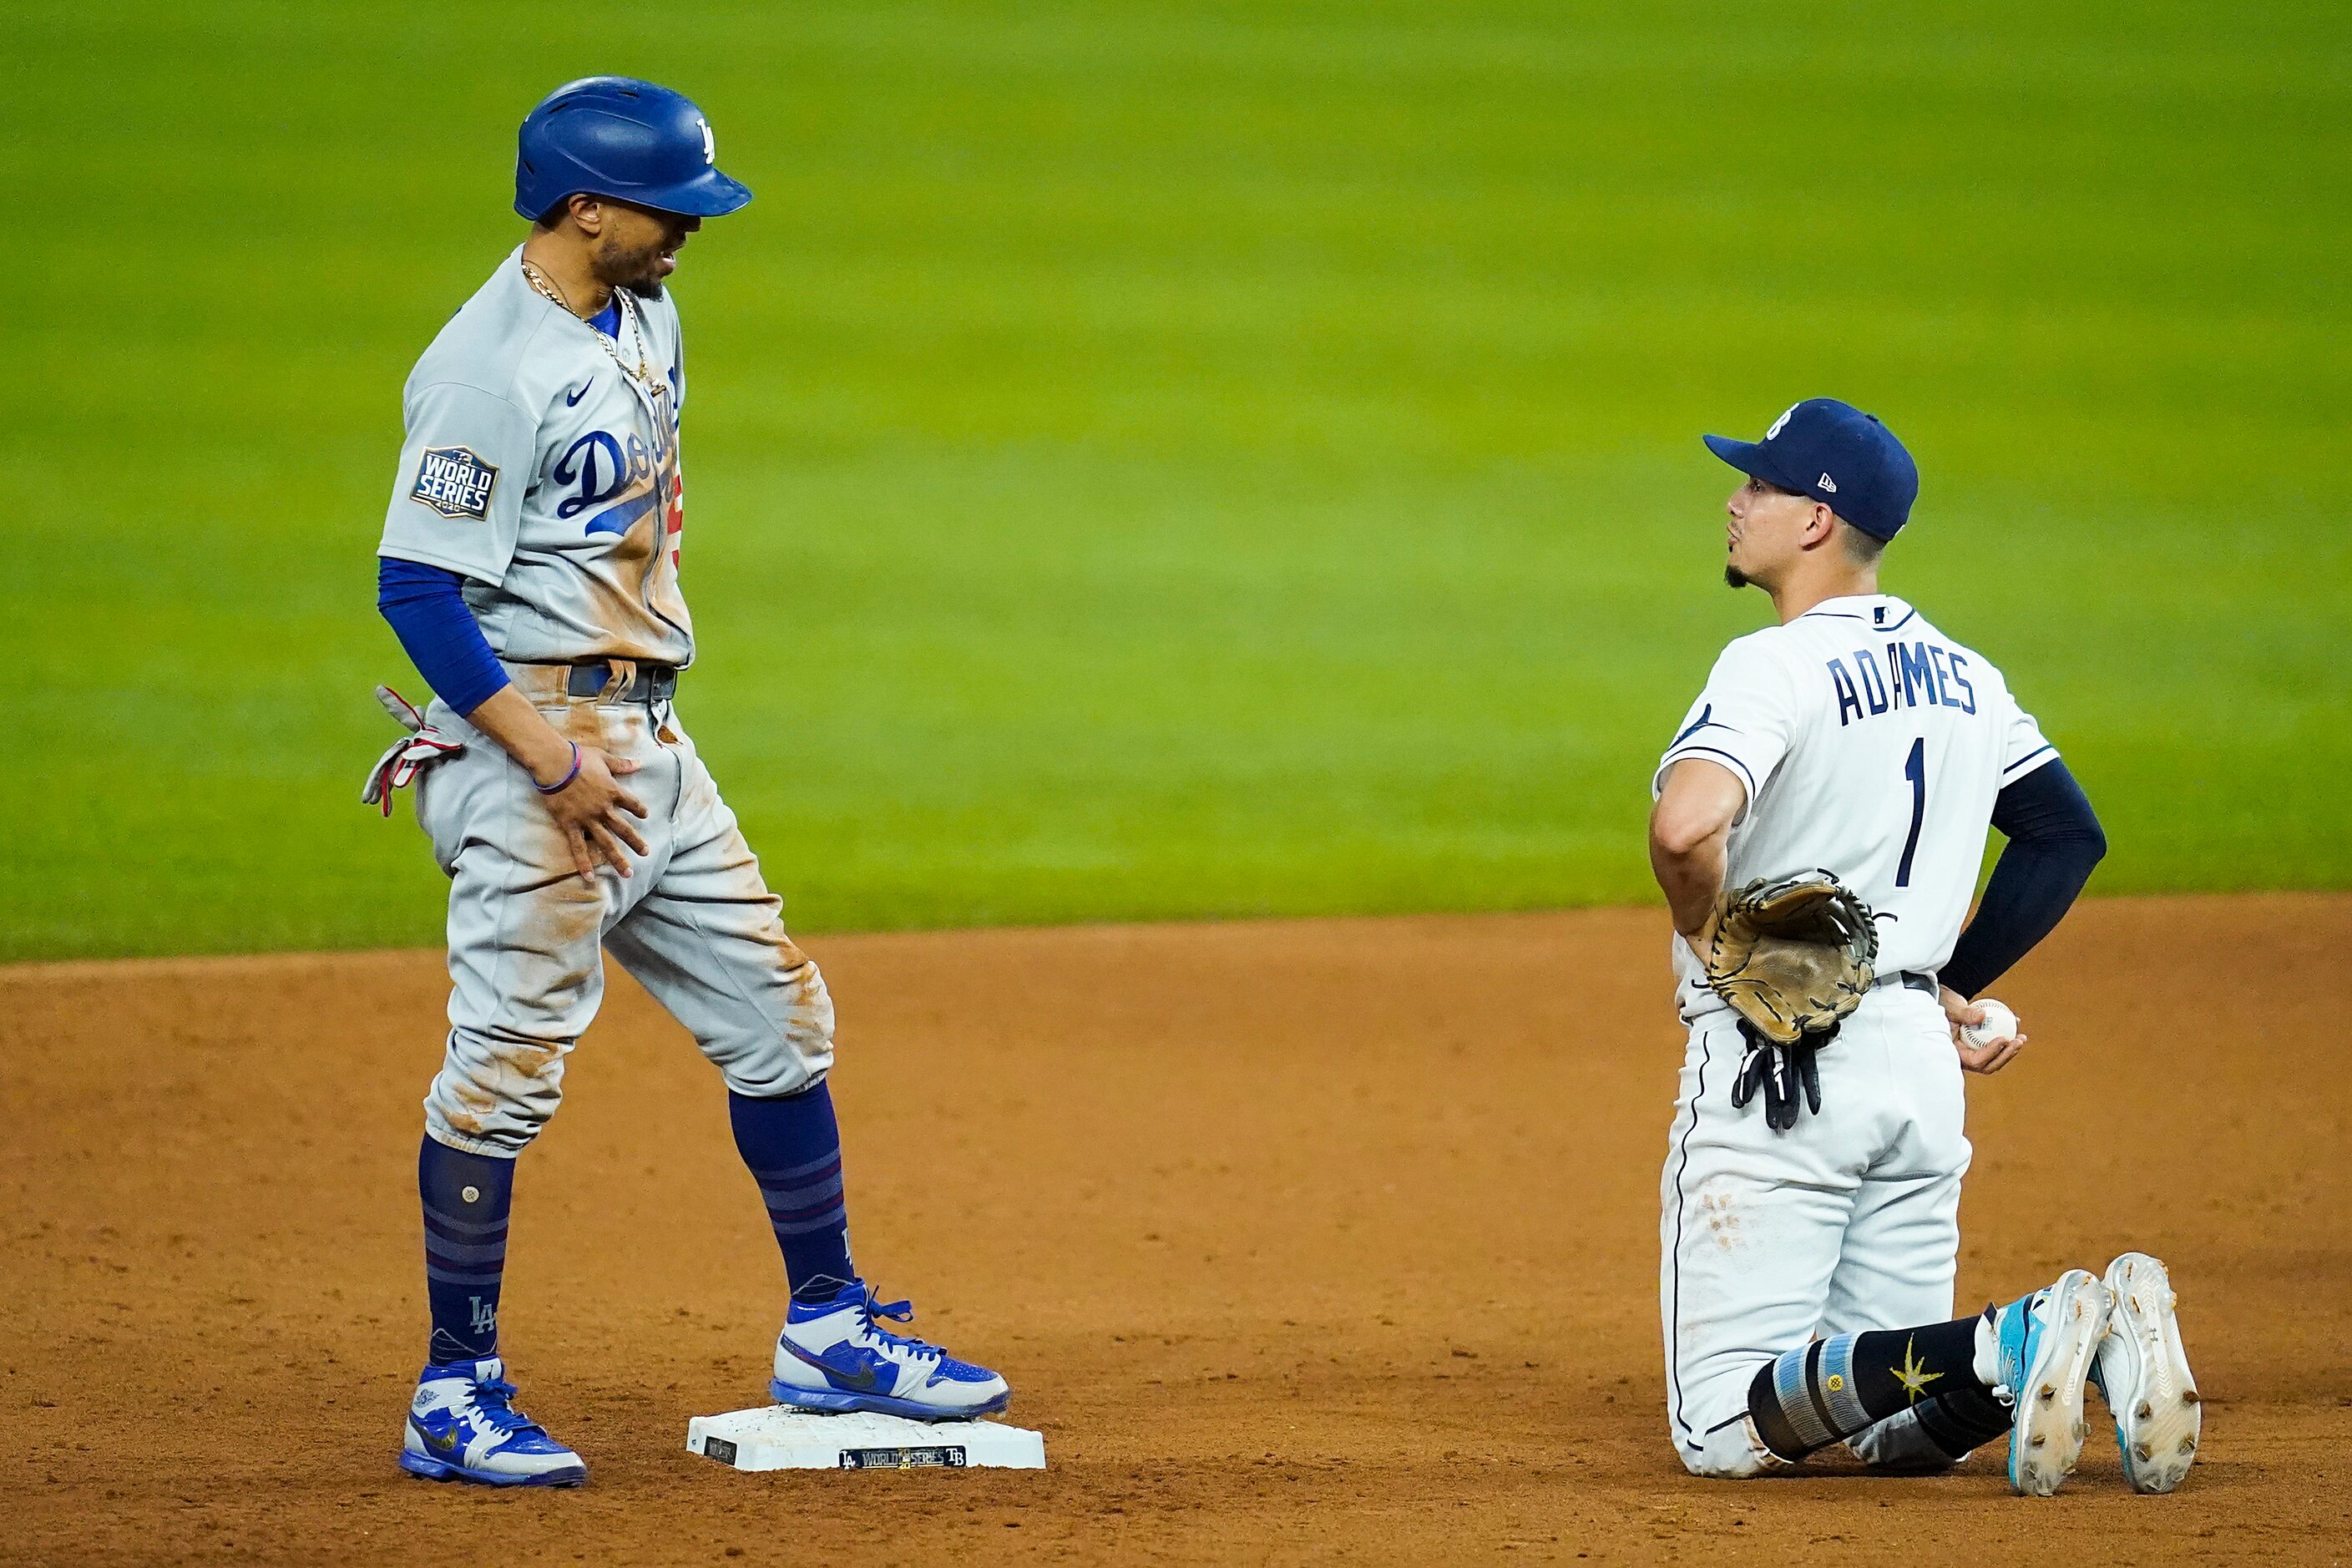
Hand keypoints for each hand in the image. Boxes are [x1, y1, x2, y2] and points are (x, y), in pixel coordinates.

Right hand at [535, 744, 648, 879]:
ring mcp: (587, 819)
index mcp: (613, 791)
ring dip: (617, 859)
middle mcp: (603, 809)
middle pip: (624, 829)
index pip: (632, 803)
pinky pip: (578, 847)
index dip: (640, 809)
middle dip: (636, 842)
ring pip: (606, 843)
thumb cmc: (578, 757)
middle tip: (646, 852)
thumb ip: (622, 764)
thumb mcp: (604, 758)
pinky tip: (590, 877)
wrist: (554, 763)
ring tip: (627, 873)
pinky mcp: (570, 824)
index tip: (645, 814)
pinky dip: (584, 863)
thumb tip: (640, 762)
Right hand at [1940, 984, 2027, 1074]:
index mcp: (1953, 1053)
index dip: (1991, 1052)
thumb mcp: (1952, 1007)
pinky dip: (2006, 1040)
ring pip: (1994, 1059)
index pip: (1975, 1060)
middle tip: (2017, 1041)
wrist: (1942, 1002)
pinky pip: (1994, 1047)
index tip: (2003, 1039)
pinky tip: (2016, 1025)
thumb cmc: (1943, 1005)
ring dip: (2010, 1050)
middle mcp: (1963, 1057)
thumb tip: (1982, 1016)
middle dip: (2005, 1055)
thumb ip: (1964, 1013)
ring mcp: (1971, 1053)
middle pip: (1987, 1065)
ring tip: (2021, 1037)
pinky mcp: (1978, 1046)